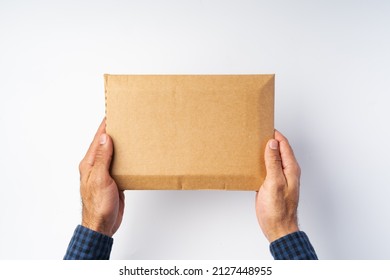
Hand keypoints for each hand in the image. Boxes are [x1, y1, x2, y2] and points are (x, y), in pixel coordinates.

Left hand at [78, 119, 124, 236]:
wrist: (102, 224)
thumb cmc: (98, 205)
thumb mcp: (100, 179)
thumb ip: (102, 158)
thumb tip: (106, 138)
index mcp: (90, 163)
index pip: (98, 138)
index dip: (106, 125)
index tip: (114, 112)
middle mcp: (96, 165)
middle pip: (106, 143)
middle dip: (115, 131)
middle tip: (127, 119)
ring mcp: (106, 173)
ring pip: (115, 153)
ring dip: (123, 143)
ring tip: (133, 133)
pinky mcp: (114, 180)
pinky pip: (121, 164)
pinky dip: (127, 157)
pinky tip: (135, 154)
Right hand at [255, 130, 299, 242]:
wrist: (277, 227)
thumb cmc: (278, 209)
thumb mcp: (275, 183)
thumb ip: (274, 162)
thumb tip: (272, 143)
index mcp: (291, 168)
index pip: (284, 144)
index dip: (275, 134)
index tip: (264, 126)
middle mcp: (287, 171)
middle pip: (278, 149)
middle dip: (269, 139)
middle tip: (256, 132)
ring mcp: (279, 177)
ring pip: (272, 158)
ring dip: (264, 151)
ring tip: (252, 143)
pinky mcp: (271, 184)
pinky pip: (267, 168)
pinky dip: (260, 162)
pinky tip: (251, 161)